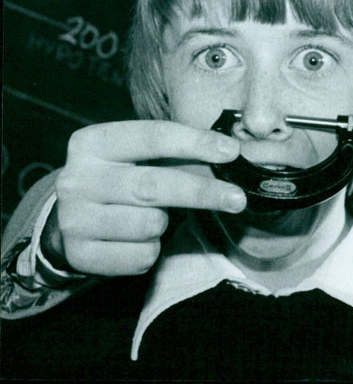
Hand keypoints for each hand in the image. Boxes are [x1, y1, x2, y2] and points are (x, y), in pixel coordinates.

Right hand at [45, 120, 244, 276]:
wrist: (74, 218)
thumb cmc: (123, 178)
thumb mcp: (141, 156)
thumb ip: (179, 152)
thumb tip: (233, 154)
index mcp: (93, 142)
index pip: (153, 136)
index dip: (196, 143)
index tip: (232, 151)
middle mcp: (76, 179)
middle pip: (153, 185)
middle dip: (202, 192)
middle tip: (237, 199)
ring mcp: (73, 219)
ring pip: (148, 225)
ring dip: (166, 224)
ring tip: (156, 217)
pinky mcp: (79, 255)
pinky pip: (140, 256)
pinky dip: (152, 250)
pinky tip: (138, 240)